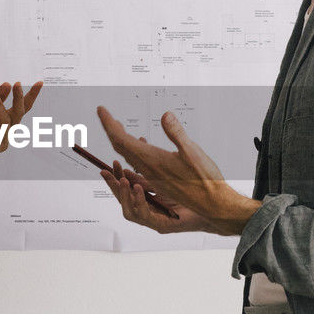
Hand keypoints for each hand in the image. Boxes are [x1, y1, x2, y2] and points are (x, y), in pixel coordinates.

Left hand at [96, 105, 259, 235]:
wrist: (212, 204)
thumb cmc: (205, 179)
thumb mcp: (193, 152)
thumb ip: (177, 133)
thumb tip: (165, 115)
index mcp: (151, 160)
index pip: (121, 140)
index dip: (109, 124)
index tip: (101, 110)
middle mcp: (148, 169)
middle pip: (120, 148)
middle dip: (112, 129)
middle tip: (106, 114)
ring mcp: (152, 176)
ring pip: (128, 157)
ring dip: (121, 140)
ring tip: (118, 127)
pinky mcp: (159, 179)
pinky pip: (137, 164)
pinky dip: (133, 151)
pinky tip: (139, 144)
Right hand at [99, 160, 215, 233]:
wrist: (217, 205)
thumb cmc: (200, 187)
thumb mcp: (176, 166)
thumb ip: (157, 159)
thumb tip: (141, 144)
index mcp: (152, 194)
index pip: (129, 185)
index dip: (118, 175)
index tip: (112, 163)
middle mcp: (151, 207)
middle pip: (124, 198)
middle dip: (113, 185)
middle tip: (106, 171)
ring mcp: (156, 218)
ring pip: (129, 210)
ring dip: (123, 195)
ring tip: (122, 180)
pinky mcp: (163, 224)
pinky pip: (145, 216)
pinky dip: (139, 203)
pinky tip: (138, 189)